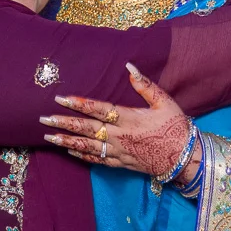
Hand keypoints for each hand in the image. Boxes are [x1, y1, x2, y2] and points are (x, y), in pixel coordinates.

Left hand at [40, 63, 194, 177]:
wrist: (186, 159)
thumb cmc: (177, 128)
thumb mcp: (165, 102)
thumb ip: (145, 85)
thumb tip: (129, 67)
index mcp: (129, 118)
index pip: (98, 109)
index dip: (78, 103)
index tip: (60, 98)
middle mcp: (120, 136)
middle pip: (87, 128)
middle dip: (64, 122)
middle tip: (43, 118)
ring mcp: (119, 152)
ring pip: (87, 146)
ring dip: (66, 140)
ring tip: (48, 136)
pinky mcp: (121, 163)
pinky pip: (98, 159)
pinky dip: (82, 155)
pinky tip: (69, 150)